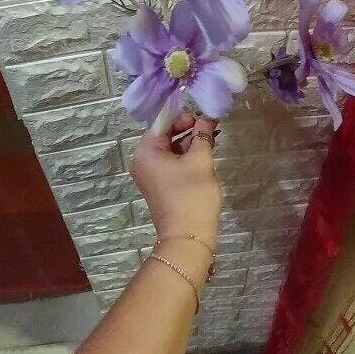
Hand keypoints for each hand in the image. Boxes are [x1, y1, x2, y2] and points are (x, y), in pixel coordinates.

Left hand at [130, 114, 221, 250]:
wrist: (188, 238)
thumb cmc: (192, 196)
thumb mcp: (200, 161)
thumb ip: (202, 136)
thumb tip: (207, 118)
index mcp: (146, 151)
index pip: (162, 121)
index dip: (183, 116)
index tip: (203, 117)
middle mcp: (142, 160)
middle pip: (165, 134)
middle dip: (188, 128)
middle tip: (211, 127)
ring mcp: (150, 173)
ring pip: (170, 148)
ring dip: (189, 142)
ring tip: (212, 138)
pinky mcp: (159, 183)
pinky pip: (171, 161)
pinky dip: (186, 155)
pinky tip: (204, 152)